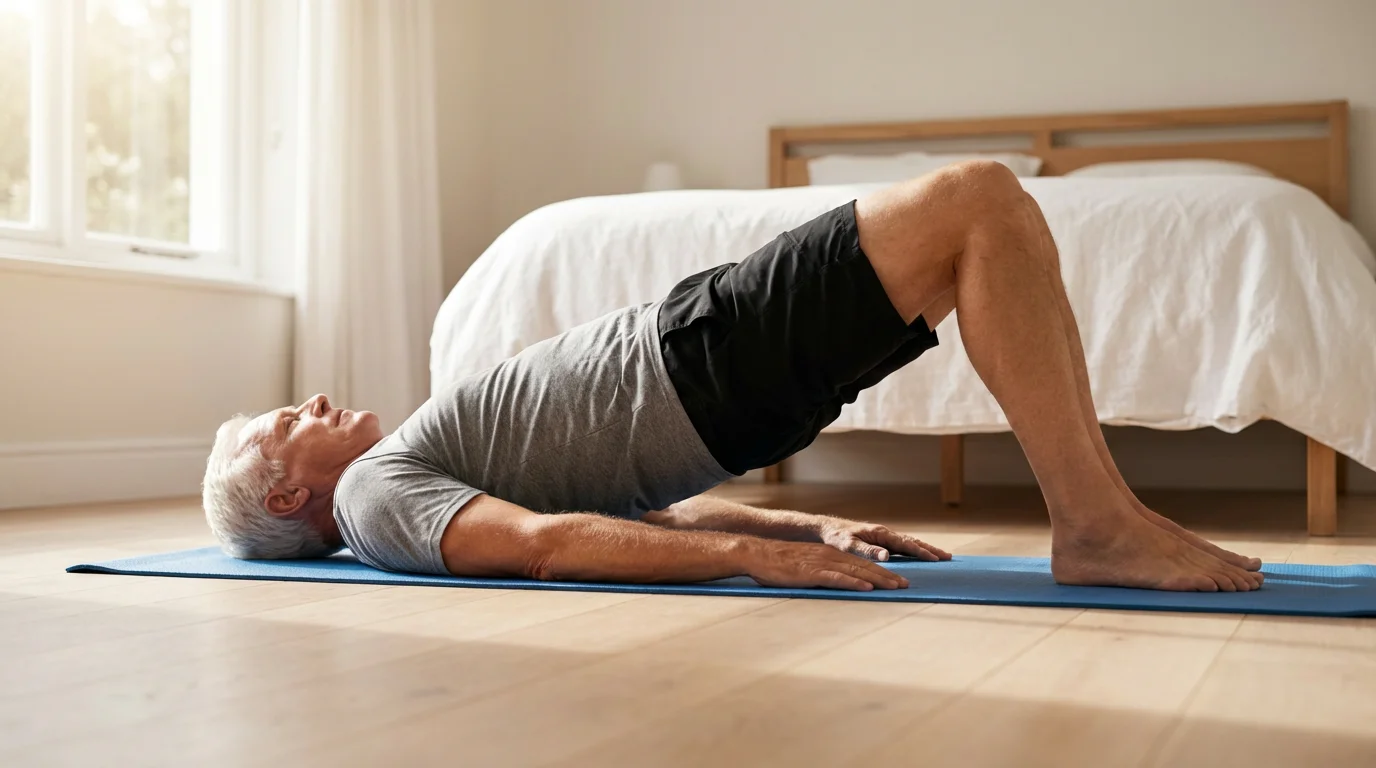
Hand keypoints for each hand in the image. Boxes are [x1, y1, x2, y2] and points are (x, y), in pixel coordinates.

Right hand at [743, 539, 908, 590]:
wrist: (757, 554)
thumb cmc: (776, 563)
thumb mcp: (804, 565)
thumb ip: (820, 571)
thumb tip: (833, 582)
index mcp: (828, 554)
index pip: (860, 562)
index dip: (881, 571)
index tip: (897, 580)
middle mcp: (829, 556)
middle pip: (864, 566)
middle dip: (887, 576)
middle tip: (906, 585)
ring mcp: (821, 563)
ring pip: (856, 571)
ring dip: (878, 580)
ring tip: (895, 587)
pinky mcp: (812, 573)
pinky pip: (837, 578)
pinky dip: (854, 583)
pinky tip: (867, 588)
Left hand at [815, 517, 950, 562]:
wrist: (829, 530)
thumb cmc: (837, 538)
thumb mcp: (848, 545)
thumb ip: (867, 550)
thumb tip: (886, 556)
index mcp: (880, 534)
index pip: (905, 544)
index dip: (921, 551)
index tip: (935, 558)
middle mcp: (885, 534)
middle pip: (912, 542)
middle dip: (930, 549)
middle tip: (948, 557)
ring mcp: (884, 538)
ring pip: (909, 543)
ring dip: (925, 549)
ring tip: (941, 556)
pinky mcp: (881, 542)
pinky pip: (902, 547)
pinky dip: (915, 550)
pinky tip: (921, 556)